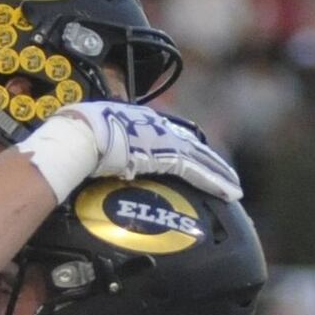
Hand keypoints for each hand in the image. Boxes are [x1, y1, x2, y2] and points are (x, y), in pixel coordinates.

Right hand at [56, 102, 241, 201]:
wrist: (84, 134)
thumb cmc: (81, 136)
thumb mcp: (94, 138)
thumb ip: (102, 150)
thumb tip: (90, 164)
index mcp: (140, 122)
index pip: (170, 139)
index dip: (185, 152)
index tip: (195, 162)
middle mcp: (157, 128)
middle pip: (191, 148)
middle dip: (209, 164)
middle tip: (226, 178)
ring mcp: (166, 140)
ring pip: (200, 159)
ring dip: (218, 175)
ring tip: (234, 189)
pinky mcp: (171, 154)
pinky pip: (198, 171)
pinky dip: (215, 181)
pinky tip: (229, 192)